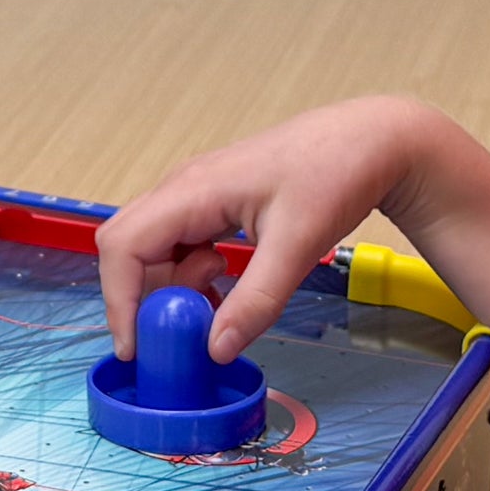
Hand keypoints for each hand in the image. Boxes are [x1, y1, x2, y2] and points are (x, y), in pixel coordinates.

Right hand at [96, 97, 448, 363]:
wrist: (369, 140)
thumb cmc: (335, 172)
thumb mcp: (297, 245)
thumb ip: (255, 301)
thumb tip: (215, 350)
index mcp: (193, 190)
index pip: (123, 246)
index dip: (120, 300)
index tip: (136, 347)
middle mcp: (182, 188)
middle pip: (127, 248)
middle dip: (142, 296)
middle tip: (179, 329)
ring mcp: (194, 195)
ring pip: (152, 250)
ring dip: (173, 286)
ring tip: (220, 294)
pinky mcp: (211, 204)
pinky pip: (179, 247)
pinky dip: (191, 276)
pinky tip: (226, 284)